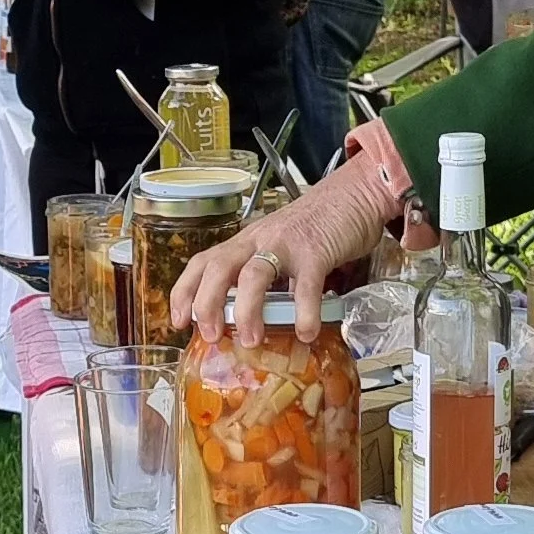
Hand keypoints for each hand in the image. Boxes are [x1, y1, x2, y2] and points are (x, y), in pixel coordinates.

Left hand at [171, 153, 382, 343]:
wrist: (356, 193)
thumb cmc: (318, 225)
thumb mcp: (279, 247)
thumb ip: (265, 275)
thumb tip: (254, 317)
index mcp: (246, 241)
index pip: (203, 261)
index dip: (185, 290)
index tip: (178, 319)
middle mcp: (258, 240)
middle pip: (218, 267)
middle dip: (207, 303)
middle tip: (209, 335)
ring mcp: (286, 244)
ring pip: (254, 275)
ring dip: (248, 311)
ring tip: (252, 340)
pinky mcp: (316, 251)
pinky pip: (305, 285)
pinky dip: (304, 312)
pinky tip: (305, 332)